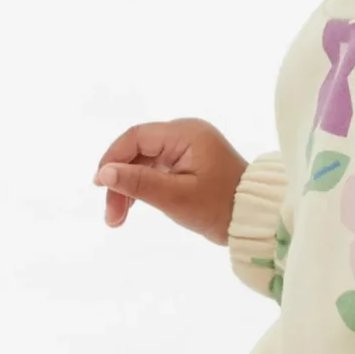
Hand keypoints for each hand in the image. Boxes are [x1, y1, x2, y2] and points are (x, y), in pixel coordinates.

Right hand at [94, 118, 248, 249]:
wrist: (255, 219)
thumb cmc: (219, 207)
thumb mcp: (176, 198)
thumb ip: (139, 183)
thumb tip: (104, 172)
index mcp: (186, 133)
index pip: (136, 137)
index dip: (112, 158)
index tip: (99, 185)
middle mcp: (186, 134)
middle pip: (137, 151)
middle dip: (120, 181)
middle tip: (111, 216)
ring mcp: (187, 148)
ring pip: (144, 162)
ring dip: (128, 187)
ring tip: (116, 219)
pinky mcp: (188, 162)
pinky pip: (156, 169)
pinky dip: (143, 187)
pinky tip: (130, 207)